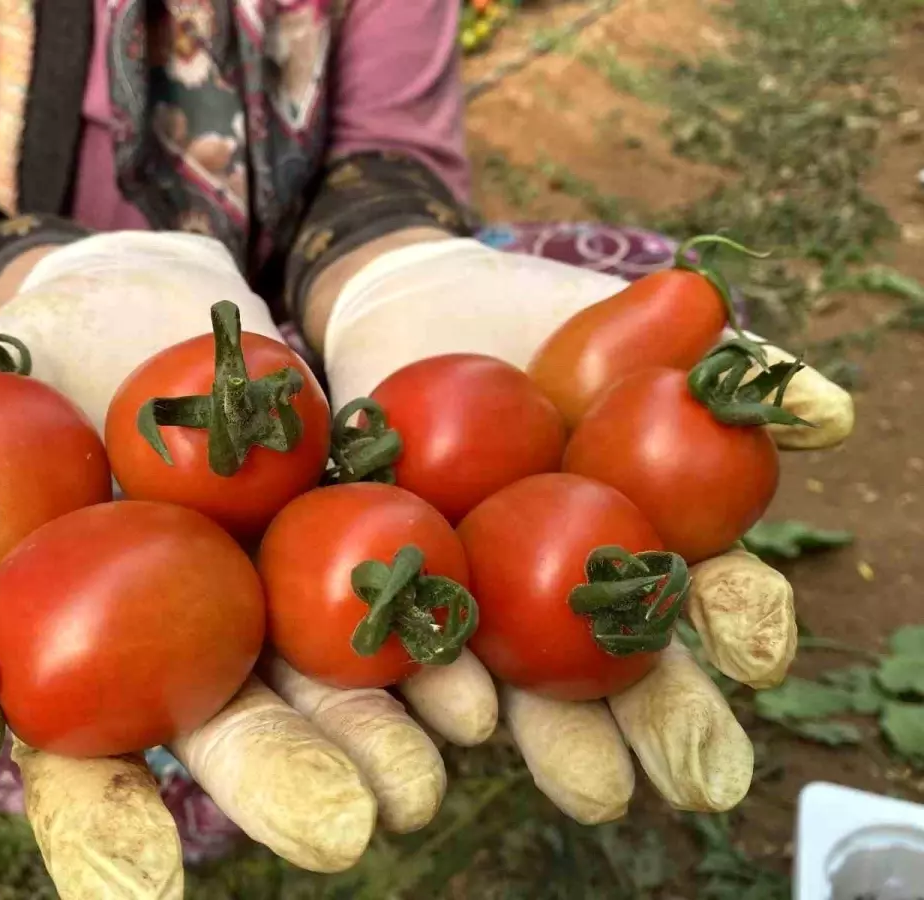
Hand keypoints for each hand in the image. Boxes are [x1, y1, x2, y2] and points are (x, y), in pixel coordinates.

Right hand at [0, 232, 461, 896]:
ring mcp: (276, 600)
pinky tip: (484, 668)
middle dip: (288, 780)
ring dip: (389, 727)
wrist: (145, 302)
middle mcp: (190, 652)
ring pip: (335, 681)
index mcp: (90, 656)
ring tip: (438, 768)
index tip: (137, 890)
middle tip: (354, 831)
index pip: (86, 767)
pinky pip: (401, 591)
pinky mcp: (350, 536)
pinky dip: (441, 632)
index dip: (105, 830)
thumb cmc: (27, 373)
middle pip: (239, 732)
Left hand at [319, 236, 853, 822]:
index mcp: (645, 541)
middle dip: (661, 724)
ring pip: (530, 686)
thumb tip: (828, 413)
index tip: (761, 651)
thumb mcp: (638, 332)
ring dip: (560, 735)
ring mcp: (485, 602)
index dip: (744, 621)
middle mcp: (573, 593)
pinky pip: (416, 646)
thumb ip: (729, 371)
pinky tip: (462, 711)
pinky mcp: (396, 595)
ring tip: (590, 782)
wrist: (413, 310)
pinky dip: (439, 684)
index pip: (709, 595)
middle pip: (627, 672)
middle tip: (696, 782)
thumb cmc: (542, 320)